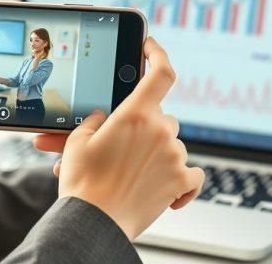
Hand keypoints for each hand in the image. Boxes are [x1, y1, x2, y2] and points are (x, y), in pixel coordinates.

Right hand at [33, 37, 202, 239]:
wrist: (95, 223)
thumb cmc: (84, 184)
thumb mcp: (79, 143)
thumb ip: (95, 122)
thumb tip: (103, 118)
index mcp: (136, 114)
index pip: (161, 73)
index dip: (159, 54)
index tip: (151, 47)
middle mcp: (161, 131)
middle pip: (163, 115)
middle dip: (145, 127)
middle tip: (124, 145)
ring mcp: (174, 157)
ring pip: (173, 144)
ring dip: (158, 153)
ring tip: (131, 172)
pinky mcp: (181, 182)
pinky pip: (192, 174)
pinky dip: (182, 180)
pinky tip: (171, 189)